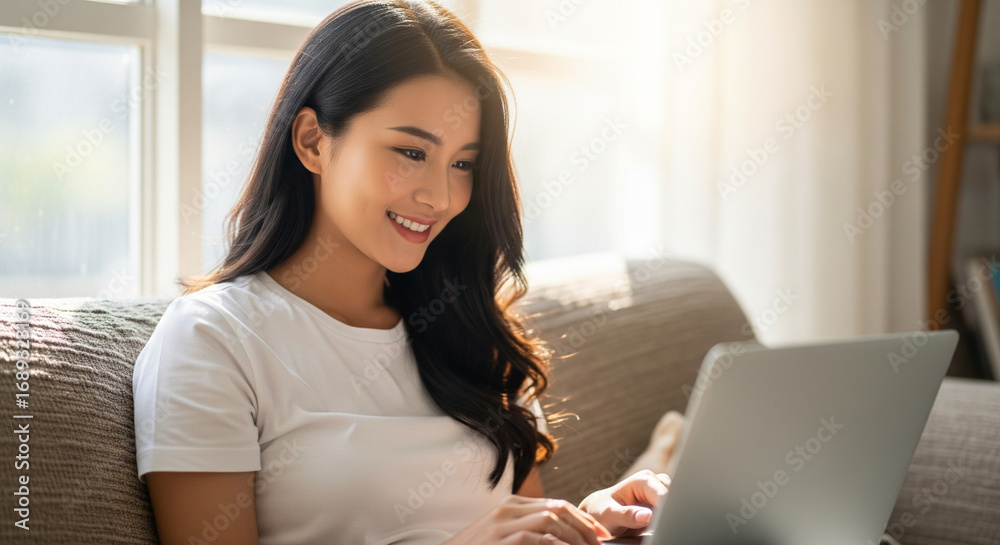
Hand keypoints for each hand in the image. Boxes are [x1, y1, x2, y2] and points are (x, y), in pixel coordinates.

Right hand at [442, 494, 612, 544]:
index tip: (599, 533)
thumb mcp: (503, 535)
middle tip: (601, 543)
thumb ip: (528, 531)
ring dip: (575, 536)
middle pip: (557, 508)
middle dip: (584, 526)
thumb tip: (561, 539)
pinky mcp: (501, 538)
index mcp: (511, 504)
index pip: (555, 504)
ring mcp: (503, 522)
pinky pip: (536, 538)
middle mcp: (508, 508)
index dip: (581, 518)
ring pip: (551, 520)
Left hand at [577, 470, 670, 537]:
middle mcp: (654, 483)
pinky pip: (673, 509)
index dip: (668, 508)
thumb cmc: (602, 510)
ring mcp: (659, 493)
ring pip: (677, 503)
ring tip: (660, 525)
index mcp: (643, 480)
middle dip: (672, 510)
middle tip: (663, 525)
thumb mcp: (609, 514)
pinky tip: (664, 525)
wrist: (600, 512)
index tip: (666, 521)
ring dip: (672, 514)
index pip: (664, 494)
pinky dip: (671, 517)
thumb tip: (647, 515)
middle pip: (675, 496)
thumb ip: (626, 515)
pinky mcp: (662, 504)